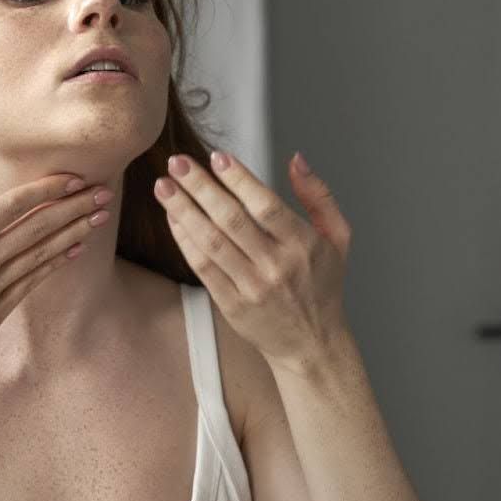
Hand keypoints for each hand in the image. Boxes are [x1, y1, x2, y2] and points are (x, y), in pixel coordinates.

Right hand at [0, 171, 113, 387]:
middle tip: (106, 188)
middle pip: (38, 227)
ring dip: (74, 230)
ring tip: (103, 213)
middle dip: (73, 206)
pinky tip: (76, 250)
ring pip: (43, 251)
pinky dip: (57, 261)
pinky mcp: (1, 308)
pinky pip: (36, 278)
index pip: (10, 209)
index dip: (43, 191)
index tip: (72, 176)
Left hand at [155, 150, 351, 369]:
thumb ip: (318, 195)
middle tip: (178, 163)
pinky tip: (172, 219)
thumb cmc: (323, 285)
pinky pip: (203, 268)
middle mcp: (277, 266)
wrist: (312, 344)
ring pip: (211, 242)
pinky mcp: (233, 305)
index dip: (239, 179)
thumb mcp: (337, 237)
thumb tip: (295, 159)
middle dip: (201, 187)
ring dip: (183, 211)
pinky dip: (185, 241)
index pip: (266, 205)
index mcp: (303, 245)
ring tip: (164, 186)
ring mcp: (253, 287)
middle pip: (231, 220)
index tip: (216, 157)